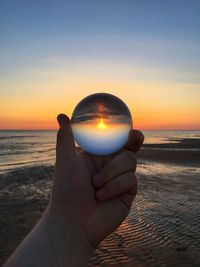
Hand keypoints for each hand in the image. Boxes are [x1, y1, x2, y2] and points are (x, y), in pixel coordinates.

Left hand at [46, 114, 143, 251]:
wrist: (73, 221)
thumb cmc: (66, 190)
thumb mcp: (66, 160)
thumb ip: (66, 136)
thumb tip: (62, 115)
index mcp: (98, 156)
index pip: (115, 140)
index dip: (124, 132)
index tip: (127, 127)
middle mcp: (111, 166)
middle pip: (130, 148)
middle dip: (134, 141)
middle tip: (133, 137)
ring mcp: (121, 179)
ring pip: (130, 162)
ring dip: (111, 173)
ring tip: (96, 185)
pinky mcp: (128, 193)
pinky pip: (130, 180)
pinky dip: (115, 186)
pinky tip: (102, 196)